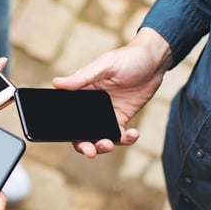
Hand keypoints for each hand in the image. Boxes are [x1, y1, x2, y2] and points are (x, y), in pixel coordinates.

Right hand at [52, 27, 171, 157]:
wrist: (154, 61)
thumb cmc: (127, 58)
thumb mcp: (104, 65)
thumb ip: (82, 77)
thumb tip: (56, 83)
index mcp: (81, 92)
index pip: (68, 115)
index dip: (68, 131)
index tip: (74, 139)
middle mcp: (91, 106)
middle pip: (82, 132)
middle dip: (85, 145)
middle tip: (91, 152)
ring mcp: (107, 114)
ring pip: (100, 137)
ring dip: (104, 145)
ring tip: (111, 143)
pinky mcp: (121, 118)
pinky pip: (120, 135)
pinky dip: (126, 139)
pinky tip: (133, 133)